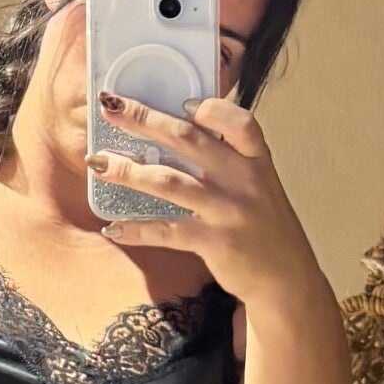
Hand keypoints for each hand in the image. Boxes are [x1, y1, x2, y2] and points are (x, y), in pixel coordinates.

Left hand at [92, 93, 324, 311]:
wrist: (286, 279)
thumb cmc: (265, 226)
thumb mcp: (259, 185)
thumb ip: (230, 159)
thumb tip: (183, 129)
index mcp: (257, 161)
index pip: (241, 122)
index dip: (211, 109)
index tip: (181, 104)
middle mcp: (245, 181)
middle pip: (189, 140)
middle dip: (145, 120)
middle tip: (110, 107)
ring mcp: (229, 212)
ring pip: (169, 182)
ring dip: (128, 170)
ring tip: (97, 162)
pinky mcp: (214, 242)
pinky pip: (166, 231)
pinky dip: (136, 228)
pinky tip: (113, 227)